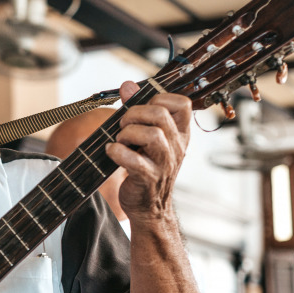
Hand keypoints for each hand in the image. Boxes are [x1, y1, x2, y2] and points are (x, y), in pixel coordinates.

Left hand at [107, 81, 190, 223]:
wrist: (149, 207)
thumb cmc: (146, 168)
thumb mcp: (146, 137)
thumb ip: (138, 109)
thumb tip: (127, 84)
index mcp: (180, 133)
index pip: (182, 103)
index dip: (159, 98)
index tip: (143, 108)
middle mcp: (177, 146)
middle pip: (160, 115)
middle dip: (134, 113)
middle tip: (123, 125)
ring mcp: (165, 163)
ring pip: (152, 135)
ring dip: (127, 133)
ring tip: (120, 141)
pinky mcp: (149, 178)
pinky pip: (134, 160)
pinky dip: (117, 152)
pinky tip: (111, 152)